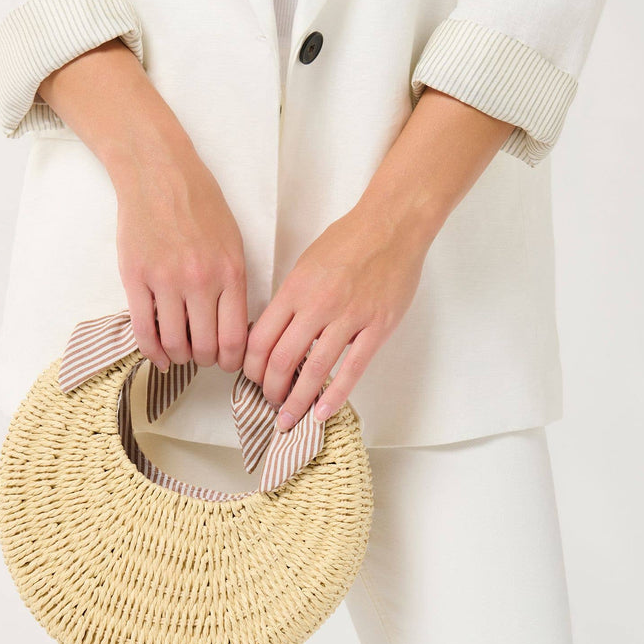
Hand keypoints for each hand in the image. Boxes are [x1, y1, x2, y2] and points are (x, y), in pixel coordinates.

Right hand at [108, 131, 248, 374]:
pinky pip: (144, 330)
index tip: (228, 363)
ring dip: (179, 356)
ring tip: (180, 352)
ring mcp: (165, 280)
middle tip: (202, 356)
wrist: (158, 172)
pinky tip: (159, 356)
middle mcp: (200, 280)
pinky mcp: (135, 278)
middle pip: (205, 347)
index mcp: (230, 272)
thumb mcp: (232, 242)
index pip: (235, 337)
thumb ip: (234, 285)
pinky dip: (152, 351)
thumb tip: (232, 328)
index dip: (232, 360)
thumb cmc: (199, 205)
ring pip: (174, 342)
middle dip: (205, 360)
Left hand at [242, 199, 430, 430]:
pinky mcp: (376, 327)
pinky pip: (352, 369)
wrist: (392, 225)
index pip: (260, 339)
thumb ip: (290, 300)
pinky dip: (334, 395)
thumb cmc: (349, 240)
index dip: (251, 367)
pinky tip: (322, 413)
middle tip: (270, 402)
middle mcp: (317, 305)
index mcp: (294, 289)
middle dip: (270, 389)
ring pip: (313, 370)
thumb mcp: (306, 264)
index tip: (253, 380)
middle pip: (280, 360)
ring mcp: (348, 318)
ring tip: (289, 418)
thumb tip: (275, 334)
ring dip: (297, 400)